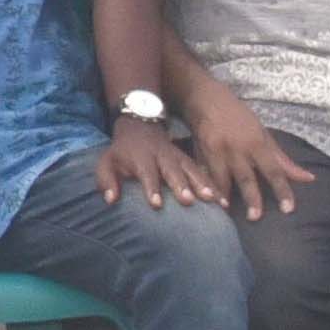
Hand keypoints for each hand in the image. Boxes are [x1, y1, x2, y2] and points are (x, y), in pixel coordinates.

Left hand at [96, 118, 217, 206]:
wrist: (140, 125)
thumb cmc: (122, 152)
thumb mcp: (107, 162)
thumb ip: (106, 180)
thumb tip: (110, 200)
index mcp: (141, 158)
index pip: (147, 174)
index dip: (151, 188)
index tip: (157, 204)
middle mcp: (162, 157)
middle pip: (173, 171)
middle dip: (181, 186)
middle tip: (189, 201)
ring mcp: (178, 158)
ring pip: (192, 171)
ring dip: (203, 185)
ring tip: (213, 201)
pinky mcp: (189, 160)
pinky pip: (204, 173)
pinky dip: (214, 186)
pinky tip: (223, 202)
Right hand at [186, 94, 313, 219]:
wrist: (205, 99)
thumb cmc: (238, 117)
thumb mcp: (263, 134)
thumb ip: (282, 160)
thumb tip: (309, 179)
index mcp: (256, 143)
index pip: (274, 170)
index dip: (282, 190)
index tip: (288, 209)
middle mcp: (237, 148)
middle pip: (246, 177)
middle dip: (252, 198)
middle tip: (255, 218)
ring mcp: (216, 151)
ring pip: (221, 178)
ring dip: (224, 195)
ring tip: (226, 211)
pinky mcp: (199, 153)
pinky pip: (204, 174)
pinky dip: (206, 187)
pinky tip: (208, 199)